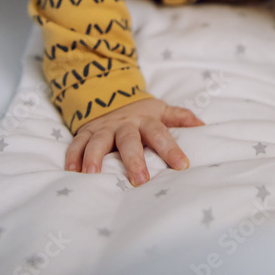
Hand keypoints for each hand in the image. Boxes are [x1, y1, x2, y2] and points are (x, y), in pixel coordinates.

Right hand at [64, 97, 204, 186]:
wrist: (110, 93)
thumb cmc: (141, 113)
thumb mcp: (161, 110)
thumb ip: (180, 117)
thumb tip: (203, 126)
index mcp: (146, 120)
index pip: (160, 134)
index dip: (171, 149)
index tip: (183, 166)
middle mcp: (124, 124)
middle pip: (129, 140)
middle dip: (133, 160)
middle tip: (140, 180)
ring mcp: (103, 128)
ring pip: (98, 141)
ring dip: (95, 157)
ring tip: (93, 175)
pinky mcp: (85, 131)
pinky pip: (77, 142)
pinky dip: (73, 155)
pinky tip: (72, 171)